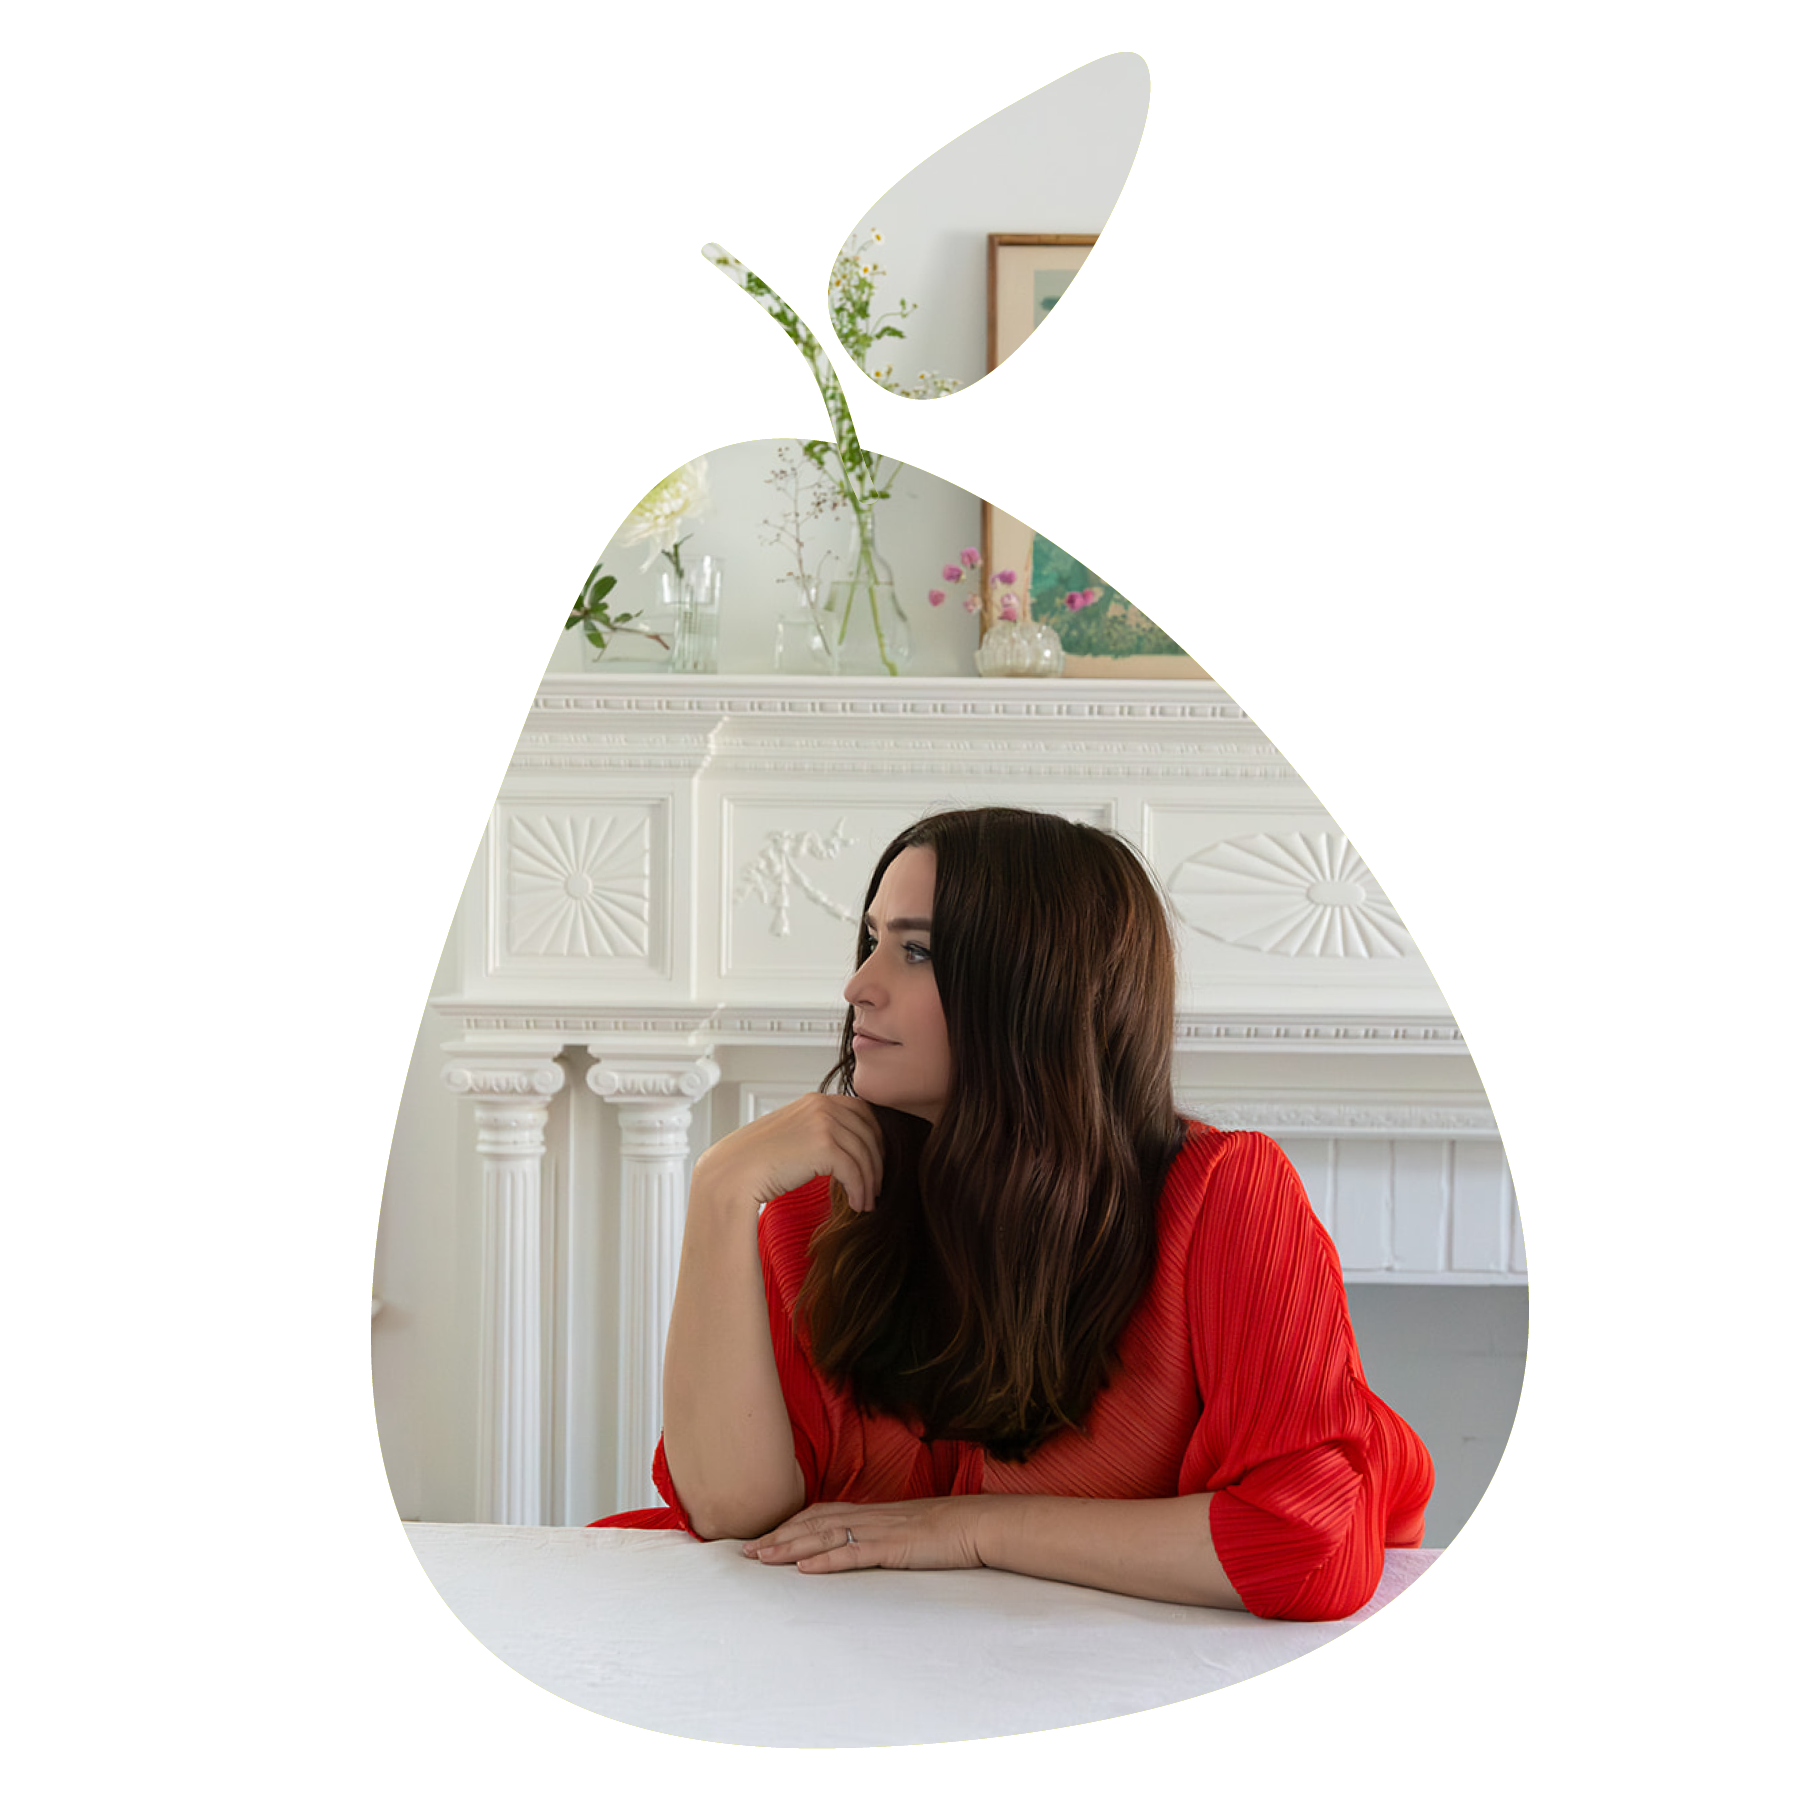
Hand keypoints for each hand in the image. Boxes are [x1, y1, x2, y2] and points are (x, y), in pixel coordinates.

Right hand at [693, 1093, 883, 1213]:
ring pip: (865, 1155)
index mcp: (816, 1100)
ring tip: (867, 1202)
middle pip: (869, 1133)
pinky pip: (855, 1171)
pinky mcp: (823, 1146)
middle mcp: (822, 1106)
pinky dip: (860, 1191)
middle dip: (877, 1162)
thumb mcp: (791, 1134)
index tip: (875, 1161)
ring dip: (870, 1182)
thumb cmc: (755, 1159)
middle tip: (877, 1186)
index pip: (862, 1112)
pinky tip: (857, 1205)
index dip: (875, 1138)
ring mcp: (824, 1123)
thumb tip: (841, 1149)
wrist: (732, 1172)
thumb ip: (815, 1132)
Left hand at [740, 1497, 987, 1574]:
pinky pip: (853, 1553)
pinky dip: (826, 1560)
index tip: (764, 1536)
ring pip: (825, 1536)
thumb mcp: (909, 1529)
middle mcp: (870, 1516)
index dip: (790, 1524)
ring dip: (790, 1548)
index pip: (820, 1513)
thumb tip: (864, 1545)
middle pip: (813, 1523)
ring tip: (761, 1558)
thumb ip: (884, 1534)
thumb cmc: (950, 1529)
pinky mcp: (893, 1548)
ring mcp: (880, 1530)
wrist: (980, 1523)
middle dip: (778, 1536)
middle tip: (745, 1551)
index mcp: (873, 1512)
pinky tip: (805, 1568)